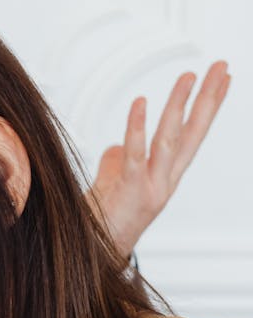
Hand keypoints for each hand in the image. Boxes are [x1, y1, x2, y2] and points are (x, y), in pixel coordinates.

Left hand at [89, 61, 230, 254]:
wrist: (95, 251)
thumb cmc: (105, 218)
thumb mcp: (115, 184)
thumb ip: (120, 162)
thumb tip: (118, 146)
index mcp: (166, 174)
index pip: (194, 133)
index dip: (209, 106)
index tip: (223, 79)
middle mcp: (166, 179)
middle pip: (193, 132)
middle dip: (208, 98)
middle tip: (220, 67)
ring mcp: (152, 186)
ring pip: (170, 139)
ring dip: (179, 106)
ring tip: (188, 76)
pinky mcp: (132, 191)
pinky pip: (135, 154)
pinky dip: (137, 127)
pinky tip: (141, 103)